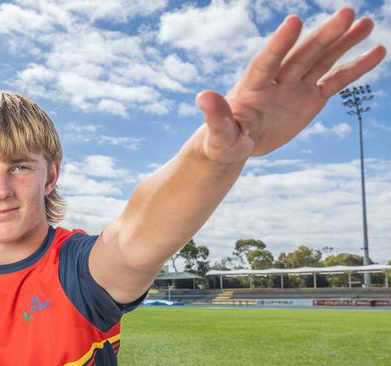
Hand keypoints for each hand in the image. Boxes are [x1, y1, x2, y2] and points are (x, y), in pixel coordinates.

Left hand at [195, 7, 385, 163]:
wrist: (234, 144)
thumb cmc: (222, 141)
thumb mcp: (219, 135)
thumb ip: (216, 117)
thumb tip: (203, 97)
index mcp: (252, 87)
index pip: (267, 62)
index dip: (279, 44)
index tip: (294, 21)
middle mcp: (276, 81)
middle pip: (301, 55)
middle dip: (322, 36)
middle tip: (346, 13)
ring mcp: (295, 86)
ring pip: (321, 60)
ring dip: (343, 42)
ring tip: (366, 23)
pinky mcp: (310, 97)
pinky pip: (335, 80)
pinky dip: (355, 68)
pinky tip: (376, 52)